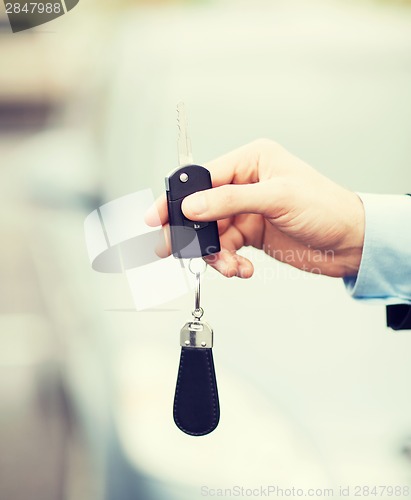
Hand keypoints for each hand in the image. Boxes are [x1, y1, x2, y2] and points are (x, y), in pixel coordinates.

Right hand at [145, 139, 364, 278]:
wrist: (350, 243)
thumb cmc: (326, 208)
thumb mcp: (277, 198)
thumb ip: (230, 201)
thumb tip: (192, 206)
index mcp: (252, 161)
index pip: (204, 177)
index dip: (179, 198)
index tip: (158, 217)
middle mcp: (246, 184)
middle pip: (203, 208)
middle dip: (192, 232)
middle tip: (178, 250)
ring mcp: (247, 211)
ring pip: (213, 233)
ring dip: (215, 254)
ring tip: (229, 267)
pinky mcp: (252, 234)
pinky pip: (226, 249)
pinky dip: (229, 262)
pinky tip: (242, 269)